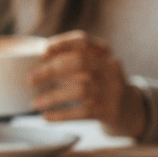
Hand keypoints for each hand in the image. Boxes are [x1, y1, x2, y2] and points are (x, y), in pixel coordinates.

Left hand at [31, 30, 146, 137]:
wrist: (128, 109)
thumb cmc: (97, 82)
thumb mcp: (88, 65)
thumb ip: (67, 59)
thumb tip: (33, 62)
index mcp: (103, 51)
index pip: (83, 40)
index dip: (62, 43)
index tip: (42, 50)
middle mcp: (110, 68)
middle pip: (79, 63)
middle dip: (51, 70)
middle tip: (30, 79)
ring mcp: (113, 90)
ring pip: (80, 90)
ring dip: (53, 97)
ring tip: (34, 104)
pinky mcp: (110, 110)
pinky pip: (82, 112)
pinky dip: (61, 115)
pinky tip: (46, 116)